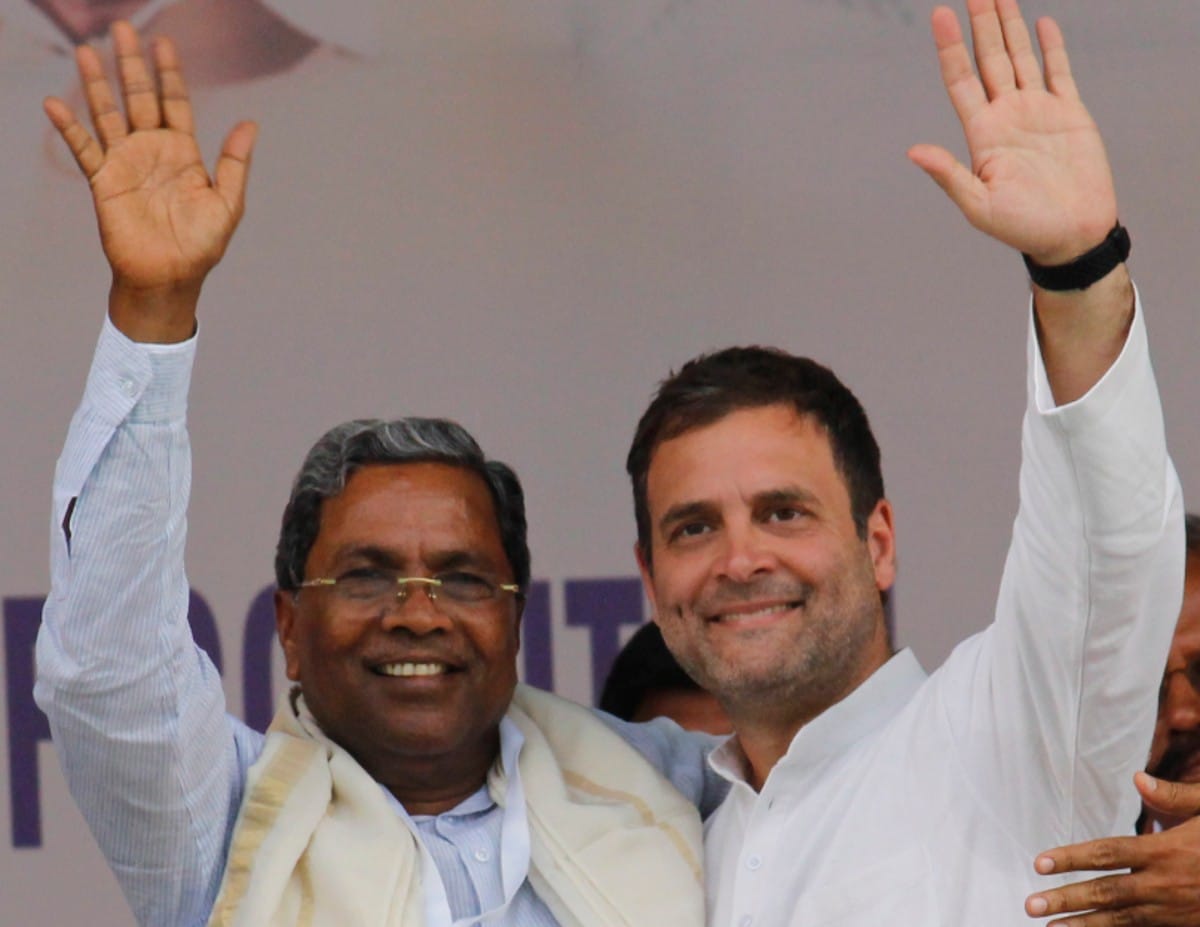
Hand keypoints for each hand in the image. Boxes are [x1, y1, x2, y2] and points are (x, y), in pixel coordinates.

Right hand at [44, 21, 256, 341]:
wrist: (171, 278)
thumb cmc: (202, 246)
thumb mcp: (228, 203)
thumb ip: (235, 162)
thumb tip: (250, 123)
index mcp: (184, 153)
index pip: (175, 103)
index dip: (169, 74)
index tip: (164, 43)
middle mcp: (153, 151)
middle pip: (140, 99)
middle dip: (132, 66)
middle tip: (123, 30)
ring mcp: (126, 164)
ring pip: (109, 114)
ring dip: (98, 85)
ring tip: (88, 51)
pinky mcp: (104, 182)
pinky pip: (84, 149)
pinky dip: (70, 127)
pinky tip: (57, 103)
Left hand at [908, 0, 1116, 265]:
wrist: (1071, 235)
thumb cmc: (1022, 228)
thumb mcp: (978, 205)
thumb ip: (949, 175)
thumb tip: (914, 152)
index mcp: (982, 134)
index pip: (961, 80)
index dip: (950, 48)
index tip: (940, 15)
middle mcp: (1007, 116)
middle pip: (989, 60)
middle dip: (981, 25)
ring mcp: (1038, 112)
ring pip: (1021, 58)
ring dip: (1010, 27)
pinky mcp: (1069, 114)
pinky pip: (1058, 72)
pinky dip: (1051, 47)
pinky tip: (1041, 23)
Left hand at [1024, 773, 1199, 925]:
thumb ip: (1176, 796)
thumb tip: (1137, 779)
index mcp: (1166, 850)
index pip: (1108, 853)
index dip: (1072, 858)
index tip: (1040, 863)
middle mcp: (1165, 883)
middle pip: (1107, 893)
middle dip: (1067, 899)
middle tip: (1031, 905)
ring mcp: (1175, 909)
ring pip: (1122, 920)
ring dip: (1085, 925)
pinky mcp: (1185, 924)